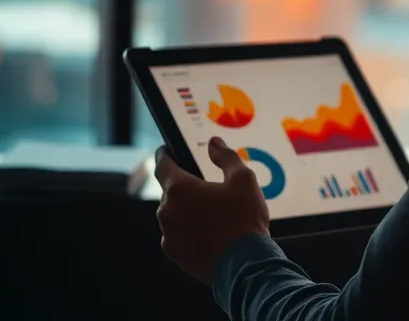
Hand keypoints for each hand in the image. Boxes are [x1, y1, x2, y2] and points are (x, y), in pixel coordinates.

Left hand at [154, 136, 270, 283]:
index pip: (162, 164)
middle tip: (209, 191)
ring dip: (188, 211)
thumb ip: (226, 157)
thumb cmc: (244, 219)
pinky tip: (211, 234)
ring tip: (215, 216)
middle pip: (172, 192)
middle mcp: (167, 211)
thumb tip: (214, 143)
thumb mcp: (243, 179)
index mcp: (180, 188)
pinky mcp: (175, 254)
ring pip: (175, 215)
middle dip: (187, 189)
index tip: (167, 150)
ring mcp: (168, 235)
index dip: (165, 154)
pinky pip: (178, 235)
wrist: (245, 264)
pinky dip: (190, 231)